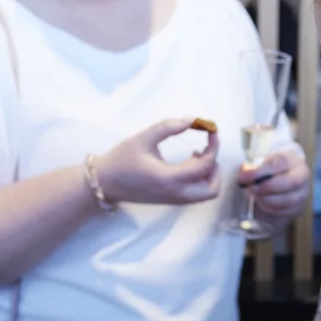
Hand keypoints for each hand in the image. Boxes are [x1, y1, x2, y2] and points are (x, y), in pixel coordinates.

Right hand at [94, 118, 219, 206]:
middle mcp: (175, 194)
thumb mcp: (143, 138)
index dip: (213, 146)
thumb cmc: (121, 160)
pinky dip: (200, 180)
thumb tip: (193, 119)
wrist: (105, 184)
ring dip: (209, 175)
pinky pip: (196, 194)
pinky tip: (187, 163)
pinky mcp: (171, 201)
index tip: (211, 129)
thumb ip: (168, 127)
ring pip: (206, 194)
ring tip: (196, 155)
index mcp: (169, 179)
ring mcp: (174, 200)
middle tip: (207, 148)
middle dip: (216, 167)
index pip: (205, 166)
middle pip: (212, 189)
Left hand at [239, 148, 309, 220]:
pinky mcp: (297, 208)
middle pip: (288, 182)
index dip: (260, 171)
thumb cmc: (271, 171)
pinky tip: (261, 202)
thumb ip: (253, 166)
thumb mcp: (263, 163)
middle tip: (249, 188)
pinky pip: (283, 211)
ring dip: (266, 199)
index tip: (243, 177)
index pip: (280, 163)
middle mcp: (302, 176)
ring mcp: (301, 194)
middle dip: (265, 187)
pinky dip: (269, 208)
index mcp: (293, 160)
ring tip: (254, 196)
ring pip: (286, 199)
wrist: (282, 182)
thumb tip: (244, 171)